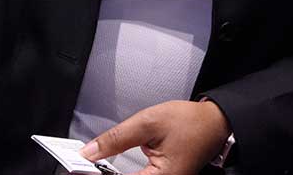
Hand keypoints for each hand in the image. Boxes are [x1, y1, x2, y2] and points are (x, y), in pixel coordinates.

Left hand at [82, 100, 230, 174]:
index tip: (77, 167)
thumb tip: (89, 152)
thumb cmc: (190, 122)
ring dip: (109, 174)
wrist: (214, 122)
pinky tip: (104, 168)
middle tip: (81, 164)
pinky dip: (118, 174)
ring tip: (88, 165)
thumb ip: (116, 138)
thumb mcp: (148, 123)